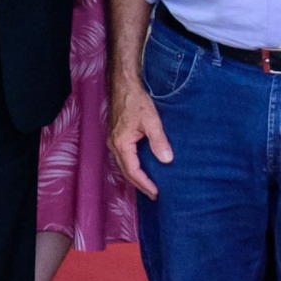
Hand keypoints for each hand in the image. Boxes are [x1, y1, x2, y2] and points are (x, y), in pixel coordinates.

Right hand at [109, 76, 172, 199]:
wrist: (124, 86)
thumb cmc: (136, 101)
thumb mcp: (151, 121)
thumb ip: (159, 141)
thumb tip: (167, 160)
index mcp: (121, 144)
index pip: (133, 171)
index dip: (145, 184)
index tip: (157, 193)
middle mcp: (114, 145)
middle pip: (126, 171)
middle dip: (139, 184)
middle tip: (154, 195)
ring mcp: (113, 141)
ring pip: (123, 165)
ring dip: (135, 177)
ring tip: (149, 185)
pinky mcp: (117, 136)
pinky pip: (123, 158)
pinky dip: (132, 167)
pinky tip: (142, 168)